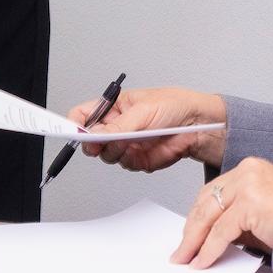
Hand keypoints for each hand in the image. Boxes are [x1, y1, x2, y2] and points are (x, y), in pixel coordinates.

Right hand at [70, 86, 226, 170]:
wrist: (199, 126)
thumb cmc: (175, 106)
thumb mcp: (142, 111)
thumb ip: (116, 126)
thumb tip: (93, 134)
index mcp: (113, 108)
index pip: (83, 115)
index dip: (74, 124)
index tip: (73, 132)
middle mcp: (117, 127)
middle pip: (91, 141)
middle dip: (97, 143)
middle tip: (105, 142)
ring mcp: (127, 144)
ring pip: (107, 156)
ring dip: (118, 152)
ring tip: (134, 142)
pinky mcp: (139, 159)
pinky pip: (126, 166)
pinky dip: (133, 161)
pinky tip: (145, 150)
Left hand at [173, 158, 272, 265]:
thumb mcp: (260, 217)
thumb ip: (236, 220)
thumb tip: (208, 238)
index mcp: (250, 168)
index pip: (213, 192)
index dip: (198, 216)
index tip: (189, 235)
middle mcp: (248, 171)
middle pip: (207, 202)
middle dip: (191, 230)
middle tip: (181, 251)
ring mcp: (249, 184)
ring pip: (209, 217)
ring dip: (194, 242)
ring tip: (186, 259)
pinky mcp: (250, 203)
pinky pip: (221, 232)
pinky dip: (209, 250)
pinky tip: (203, 262)